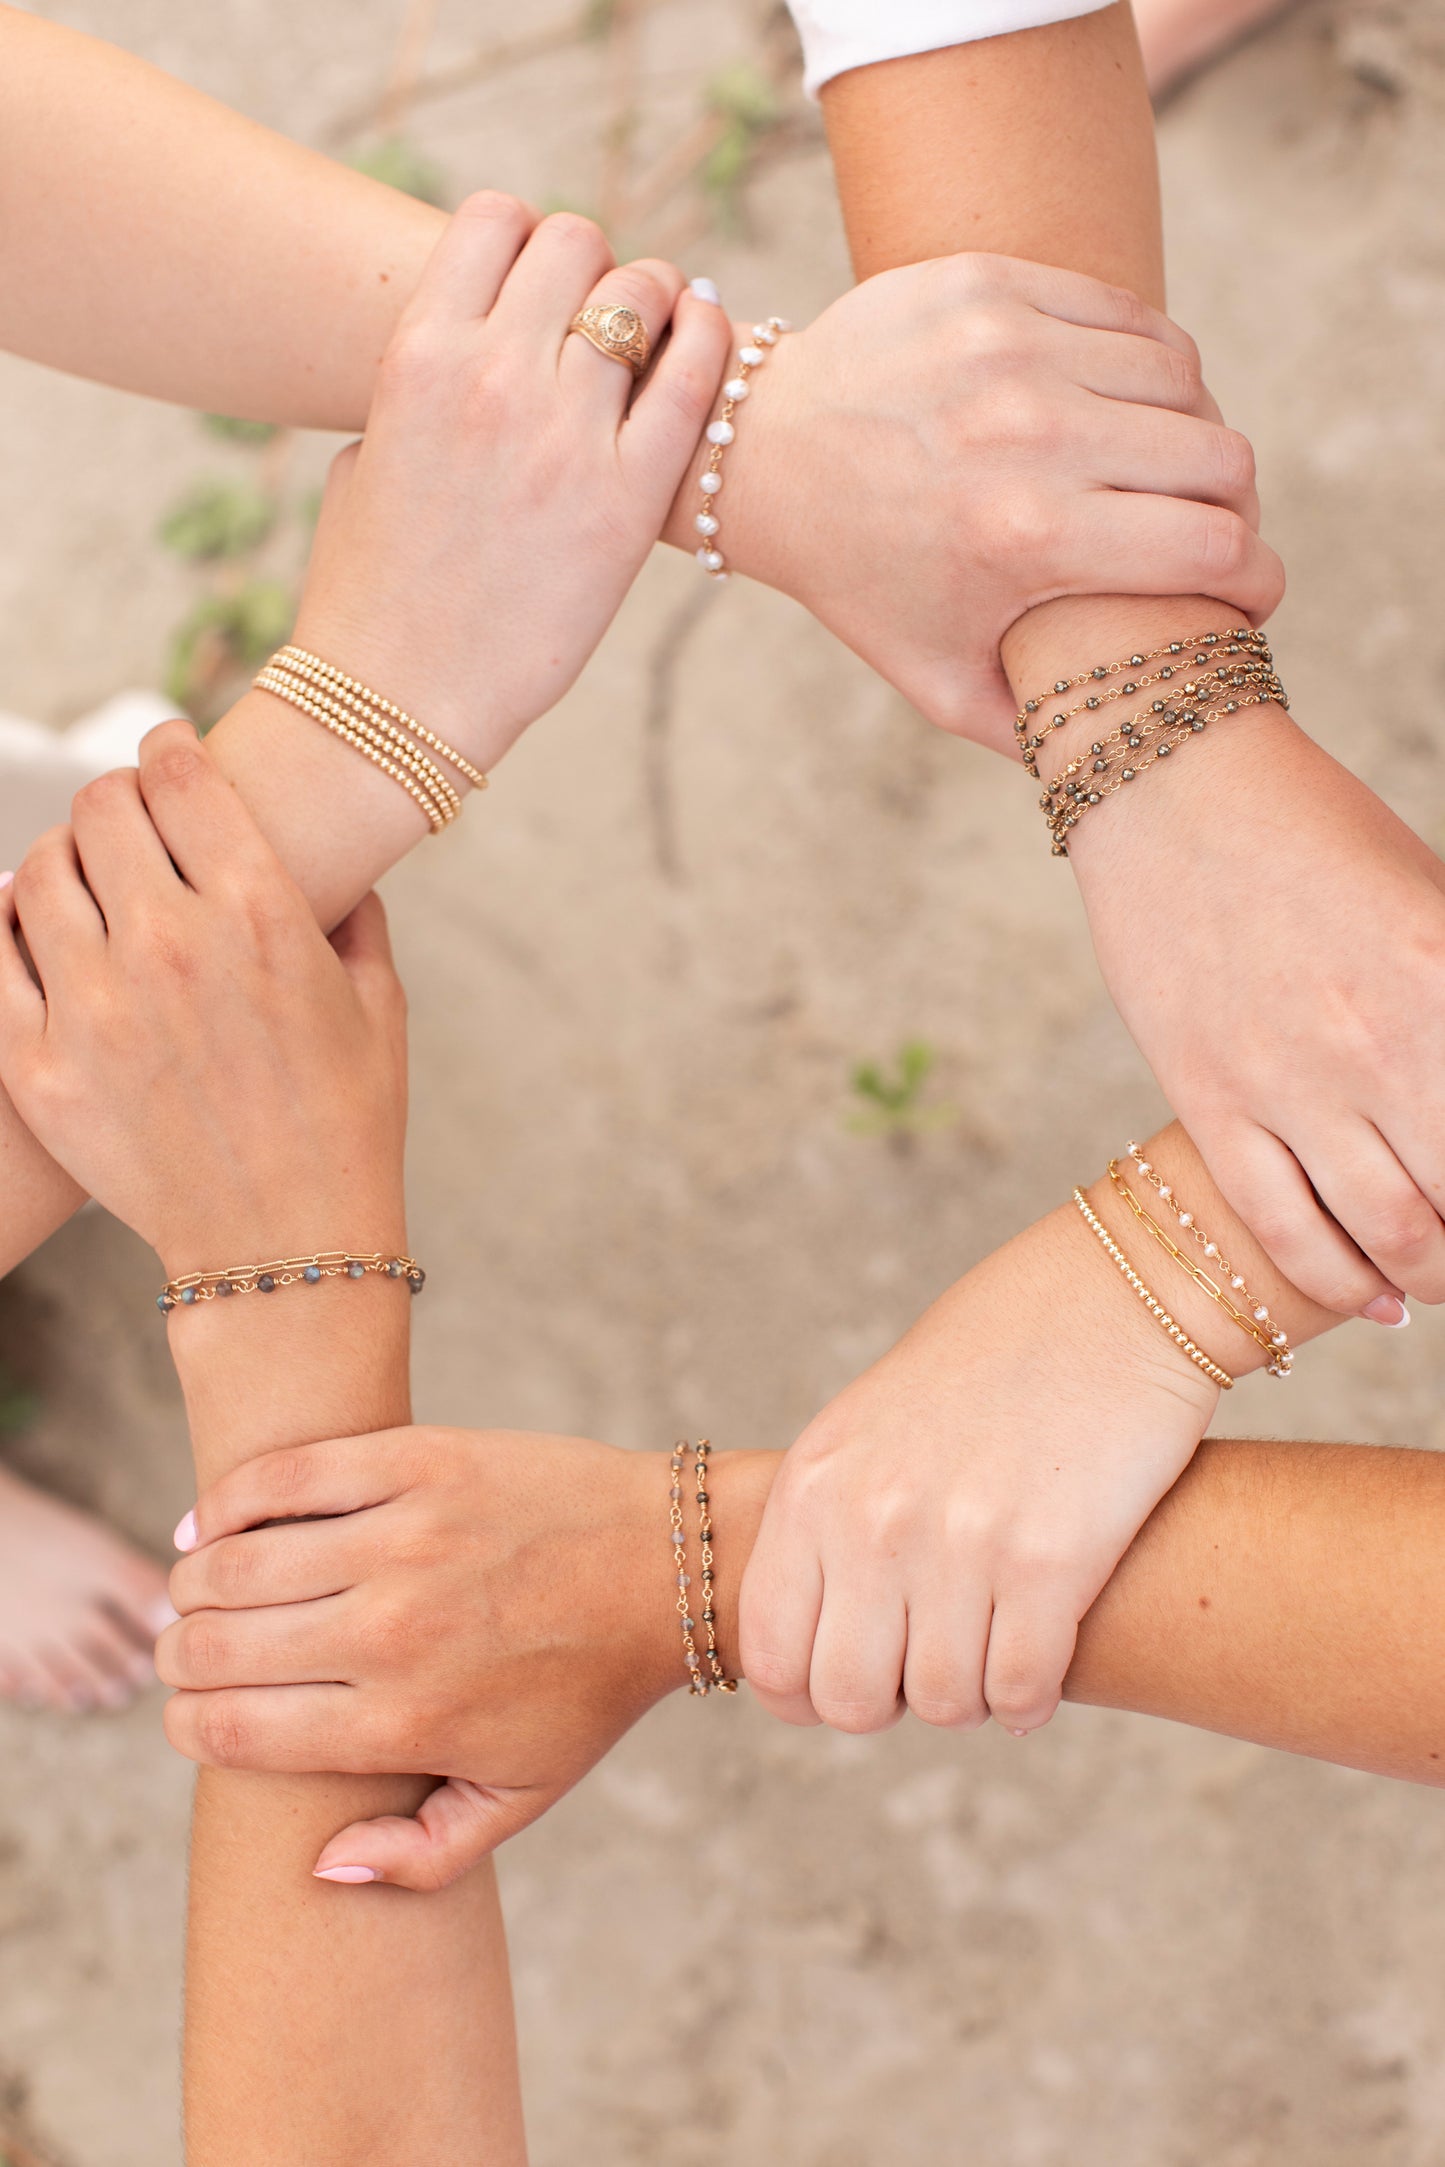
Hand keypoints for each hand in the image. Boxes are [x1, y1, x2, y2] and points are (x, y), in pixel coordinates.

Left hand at [0, 723, 405, 1270]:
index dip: (169, 746)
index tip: (169, 750)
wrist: (285, 1247)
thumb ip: (353, 915)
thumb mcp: (378, 1005)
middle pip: (102, 810)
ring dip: (62, 859)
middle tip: (128, 819)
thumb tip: (338, 862)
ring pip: (39, 872)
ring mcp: (97, 1008)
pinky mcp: (40, 1065)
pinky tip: (39, 934)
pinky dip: (10, 928)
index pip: (181, 778)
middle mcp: (174, 948)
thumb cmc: (348, 1123)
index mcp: (263, 917)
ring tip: (83, 878)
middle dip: (116, 799)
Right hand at [159, 1427, 690, 1889]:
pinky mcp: (421, 1462)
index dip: (186, 1725)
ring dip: (195, 1578)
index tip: (190, 1713)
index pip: (232, 1733)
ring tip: (200, 1585)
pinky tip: (213, 1520)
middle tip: (188, 1646)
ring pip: (236, 1562)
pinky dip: (229, 1498)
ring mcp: (405, 1539)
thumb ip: (422, 1855)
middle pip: (216, 1647)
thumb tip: (320, 1865)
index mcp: (405, 1724)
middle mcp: (392, 1634)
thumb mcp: (524, 1794)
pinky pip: (287, 1476)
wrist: (672, 1563)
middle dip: (180, 1653)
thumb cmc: (593, 1685)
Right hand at [291, 192, 729, 773]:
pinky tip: (704, 337)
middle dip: (591, 267)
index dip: (526, 237)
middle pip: (574, 243)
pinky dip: (708, 338)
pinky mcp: (627, 499)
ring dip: (653, 298)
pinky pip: (694, 379)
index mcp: (416, 354)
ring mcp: (565, 436)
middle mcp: (492, 376)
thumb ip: (422, 384)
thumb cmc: (371, 586)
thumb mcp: (366, 455)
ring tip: (656, 331)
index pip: (494, 219)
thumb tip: (473, 346)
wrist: (397, 696)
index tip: (538, 281)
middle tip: (600, 313)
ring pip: (639, 294)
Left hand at [676, 253, 1283, 751]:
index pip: (1216, 547)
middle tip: (1211, 532)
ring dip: (1191, 430)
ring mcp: (1010, 347)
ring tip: (1164, 471)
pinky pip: (1128, 316)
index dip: (1257, 578)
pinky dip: (1144, 364)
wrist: (761, 458)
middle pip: (1221, 458)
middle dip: (1237, 506)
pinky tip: (1123, 406)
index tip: (1252, 594)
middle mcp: (1027, 433)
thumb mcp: (936, 678)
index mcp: (1025, 538)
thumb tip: (1128, 757)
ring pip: (1184, 378)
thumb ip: (1036, 728)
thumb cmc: (861, 579)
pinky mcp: (991, 284)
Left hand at [740, 1190, 1224, 1737]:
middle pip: (850, 1699)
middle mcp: (873, 1519)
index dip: (808, 1694)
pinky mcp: (1051, 1561)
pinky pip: (1022, 1691)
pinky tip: (1041, 1662)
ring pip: (945, 1704)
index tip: (854, 1678)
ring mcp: (960, 1543)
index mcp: (814, 1484)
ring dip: (971, 1697)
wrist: (1110, 1296)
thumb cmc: (992, 1358)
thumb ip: (837, 1519)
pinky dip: (1031, 1696)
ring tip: (990, 1651)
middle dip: (892, 1701)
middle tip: (929, 1663)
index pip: (770, 1656)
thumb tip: (822, 1638)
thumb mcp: (872, 1423)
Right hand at [1075, 718, 1444, 1315]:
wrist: (1170, 788)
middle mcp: (1376, 1043)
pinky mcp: (1211, 1100)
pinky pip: (1285, 1231)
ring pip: (1391, 1236)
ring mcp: (1286, 1081)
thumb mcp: (1432, 904)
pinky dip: (1344, 1285)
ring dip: (1433, 1277)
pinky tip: (1379, 1301)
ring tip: (1442, 1279)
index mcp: (1444, 982)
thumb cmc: (1319, 834)